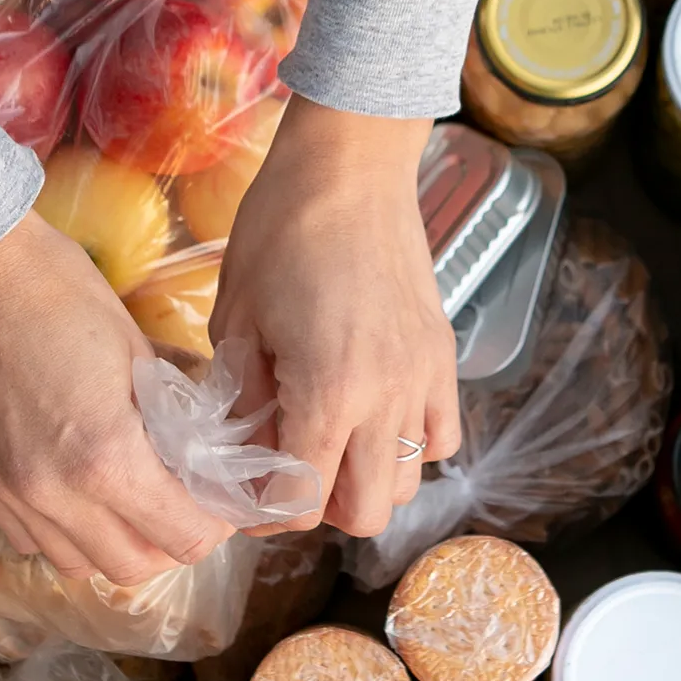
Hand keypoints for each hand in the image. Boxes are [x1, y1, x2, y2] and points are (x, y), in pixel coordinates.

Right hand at [0, 210, 234, 583]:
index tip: (220, 498)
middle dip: (172, 541)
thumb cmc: (57, 289)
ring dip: (117, 543)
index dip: (215, 523)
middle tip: (185, 501)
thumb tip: (201, 457)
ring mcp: (7, 494)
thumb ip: (172, 419)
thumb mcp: (138, 351)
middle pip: (135, 567)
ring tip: (132, 500)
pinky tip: (79, 490)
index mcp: (105, 458)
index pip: (184, 537)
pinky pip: (32, 540)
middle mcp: (52, 494)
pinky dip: (66, 532)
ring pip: (79, 564)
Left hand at [209, 97, 461, 536]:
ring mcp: (423, 380)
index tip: (244, 490)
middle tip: (285, 471)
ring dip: (363, 481)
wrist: (350, 167)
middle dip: (319, 507)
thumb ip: (243, 398)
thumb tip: (243, 450)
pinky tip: (373, 418)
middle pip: (365, 513)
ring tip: (328, 444)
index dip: (265, 510)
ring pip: (407, 484)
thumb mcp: (237, 320)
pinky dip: (409, 447)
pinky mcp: (444, 358)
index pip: (301, 501)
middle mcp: (386, 398)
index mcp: (327, 391)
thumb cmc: (279, 231)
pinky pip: (441, 438)